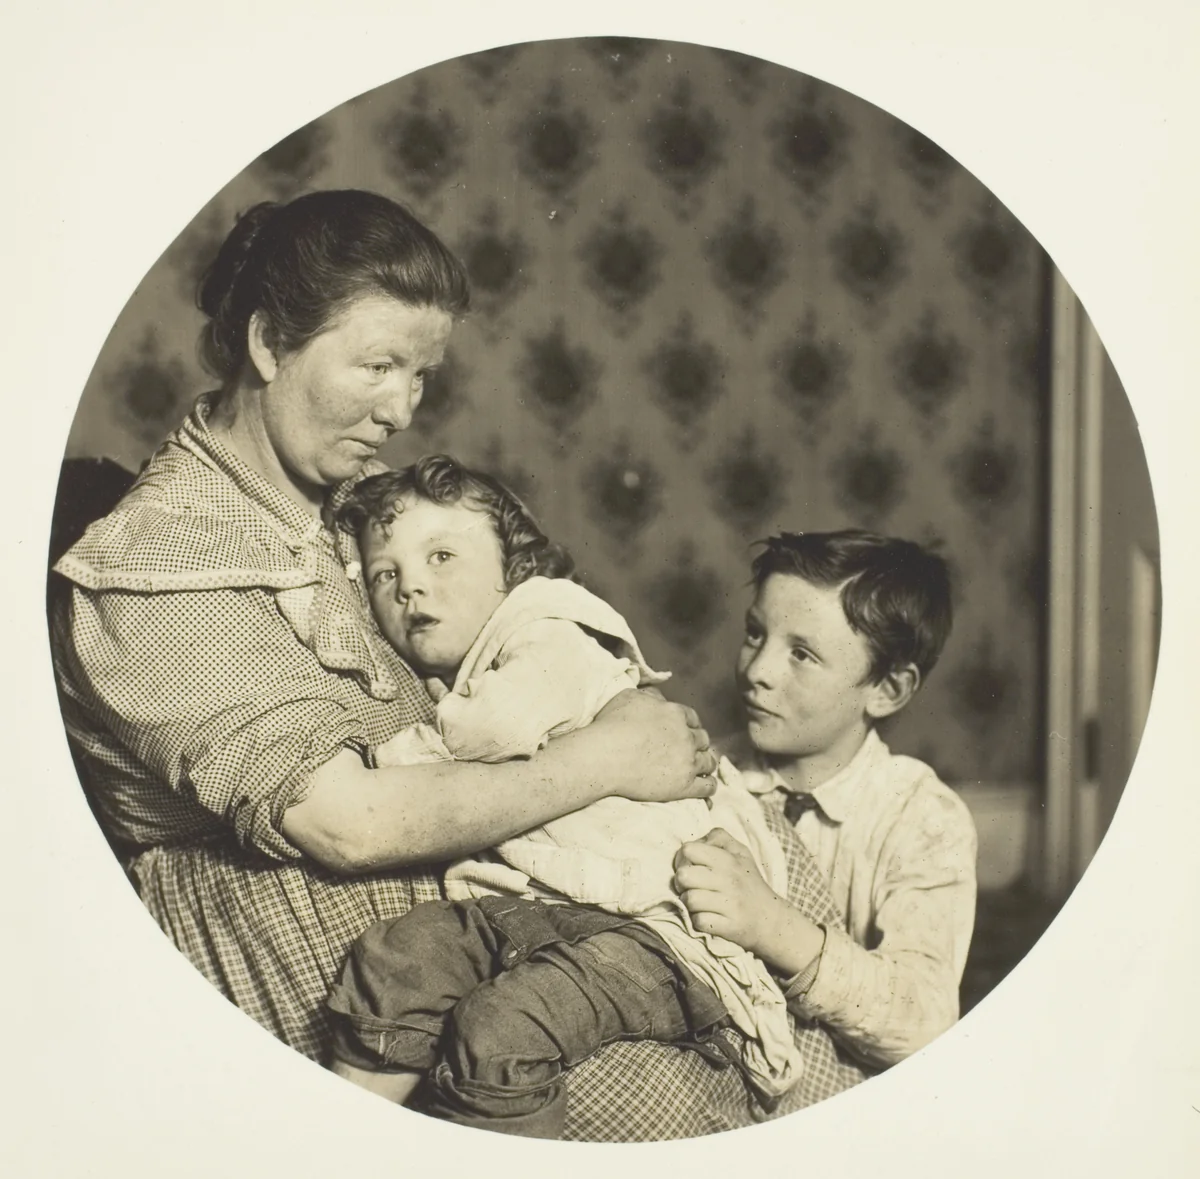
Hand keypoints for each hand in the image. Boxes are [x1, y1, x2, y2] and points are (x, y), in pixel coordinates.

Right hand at [588, 688, 717, 804]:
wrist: (605, 757)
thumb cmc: (611, 725)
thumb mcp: (630, 697)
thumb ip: (650, 697)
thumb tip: (659, 699)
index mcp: (675, 714)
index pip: (693, 719)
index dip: (691, 726)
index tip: (687, 732)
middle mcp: (686, 737)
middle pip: (703, 740)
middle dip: (698, 744)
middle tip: (692, 751)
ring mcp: (688, 762)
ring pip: (709, 762)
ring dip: (707, 764)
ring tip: (703, 769)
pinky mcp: (684, 786)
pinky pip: (707, 786)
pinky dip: (709, 786)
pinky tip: (706, 786)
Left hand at [673, 828, 783, 955]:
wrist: (771, 920)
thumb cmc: (748, 882)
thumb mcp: (740, 853)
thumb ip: (718, 838)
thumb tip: (695, 842)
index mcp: (729, 859)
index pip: (688, 850)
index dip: (683, 858)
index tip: (692, 867)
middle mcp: (730, 880)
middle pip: (683, 875)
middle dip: (681, 883)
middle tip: (691, 887)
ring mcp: (730, 904)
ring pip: (689, 900)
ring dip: (689, 904)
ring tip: (699, 903)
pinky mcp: (729, 926)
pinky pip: (699, 921)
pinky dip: (699, 921)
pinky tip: (707, 917)